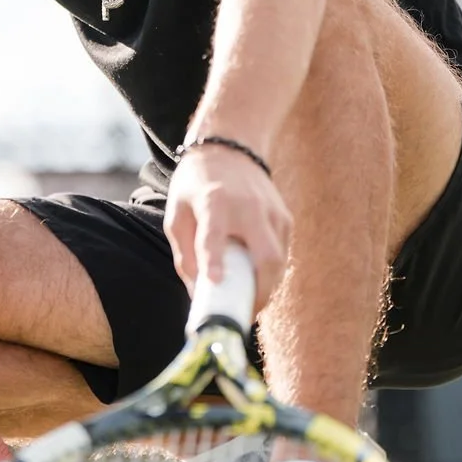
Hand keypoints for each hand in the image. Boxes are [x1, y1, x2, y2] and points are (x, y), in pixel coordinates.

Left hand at [164, 143, 291, 312]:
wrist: (230, 148)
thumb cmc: (197, 185)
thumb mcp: (177, 213)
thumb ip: (184, 254)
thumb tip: (199, 293)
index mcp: (215, 202)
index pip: (215, 233)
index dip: (214, 258)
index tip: (215, 280)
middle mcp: (249, 206)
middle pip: (266, 257)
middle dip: (260, 292)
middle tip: (245, 313)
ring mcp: (272, 211)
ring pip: (279, 260)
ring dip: (267, 286)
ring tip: (251, 303)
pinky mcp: (284, 216)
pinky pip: (282, 252)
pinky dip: (271, 271)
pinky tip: (259, 280)